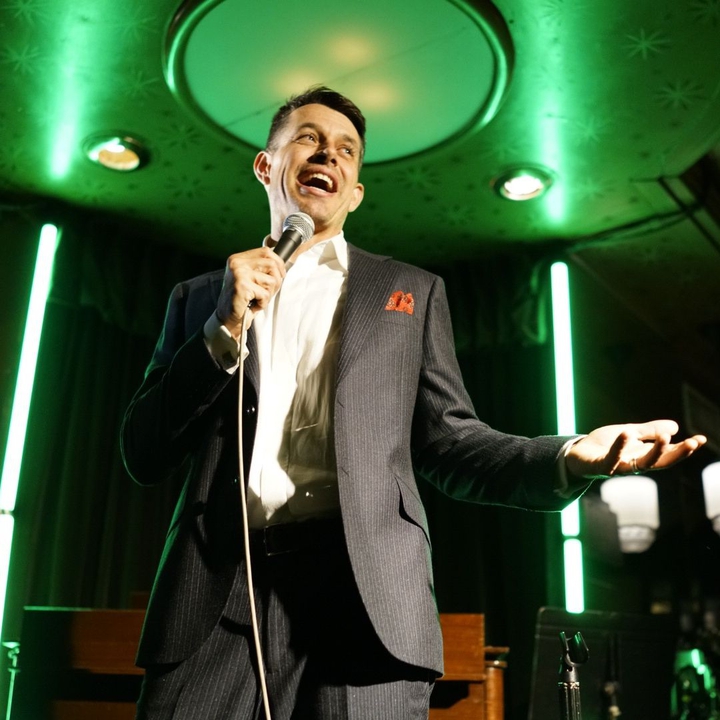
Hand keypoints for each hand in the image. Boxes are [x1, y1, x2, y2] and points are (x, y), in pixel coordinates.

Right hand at [216, 247, 285, 336]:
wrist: (228, 318)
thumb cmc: (243, 299)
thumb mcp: (252, 278)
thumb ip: (262, 268)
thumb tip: (282, 265)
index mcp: (238, 258)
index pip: (266, 251)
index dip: (278, 263)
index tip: (281, 274)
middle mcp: (237, 263)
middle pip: (272, 264)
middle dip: (276, 280)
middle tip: (268, 292)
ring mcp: (239, 273)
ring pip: (271, 280)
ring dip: (269, 294)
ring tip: (258, 299)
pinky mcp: (242, 286)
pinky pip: (265, 294)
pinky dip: (263, 303)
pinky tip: (253, 305)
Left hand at [565, 419, 705, 478]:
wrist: (575, 454)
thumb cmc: (603, 445)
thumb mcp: (629, 433)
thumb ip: (649, 431)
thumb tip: (675, 427)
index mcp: (642, 455)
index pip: (668, 453)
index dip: (685, 448)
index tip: (702, 439)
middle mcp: (633, 464)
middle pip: (660, 462)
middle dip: (677, 454)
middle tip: (692, 443)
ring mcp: (617, 467)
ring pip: (640, 464)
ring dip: (654, 452)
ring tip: (665, 436)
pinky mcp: (600, 466)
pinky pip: (611, 459)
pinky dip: (619, 447)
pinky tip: (628, 433)